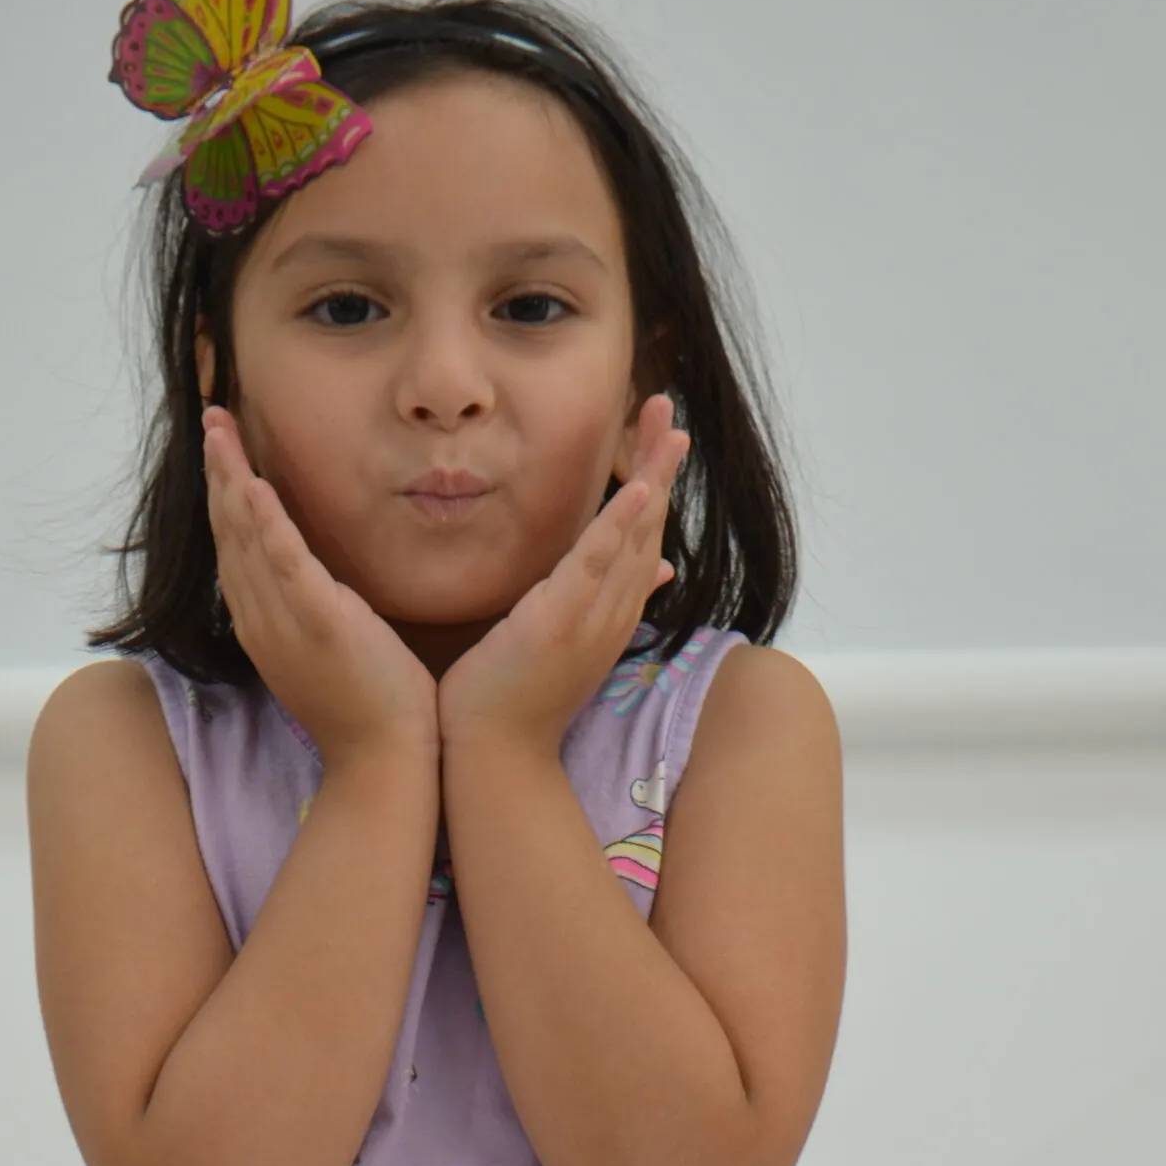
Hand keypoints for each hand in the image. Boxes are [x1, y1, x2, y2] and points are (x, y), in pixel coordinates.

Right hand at [202, 406, 439, 764]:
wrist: (384, 760)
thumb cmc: (368, 710)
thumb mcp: (329, 650)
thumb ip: (315, 611)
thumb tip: (316, 584)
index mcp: (264, 625)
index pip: (235, 548)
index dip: (225, 496)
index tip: (223, 451)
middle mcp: (260, 621)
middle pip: (228, 534)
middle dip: (218, 473)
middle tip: (212, 419)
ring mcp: (283, 624)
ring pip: (245, 539)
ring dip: (230, 480)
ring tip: (220, 430)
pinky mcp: (317, 625)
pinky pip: (283, 563)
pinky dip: (265, 522)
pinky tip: (252, 484)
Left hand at [435, 393, 691, 751]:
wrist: (495, 756)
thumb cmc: (515, 702)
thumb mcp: (562, 643)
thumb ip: (597, 604)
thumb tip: (650, 574)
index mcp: (610, 615)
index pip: (641, 539)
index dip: (654, 485)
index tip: (661, 437)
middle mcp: (612, 613)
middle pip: (648, 527)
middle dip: (661, 465)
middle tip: (670, 409)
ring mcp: (591, 618)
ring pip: (633, 538)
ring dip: (652, 479)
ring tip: (669, 430)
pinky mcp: (561, 621)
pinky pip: (597, 565)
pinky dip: (619, 525)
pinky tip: (637, 487)